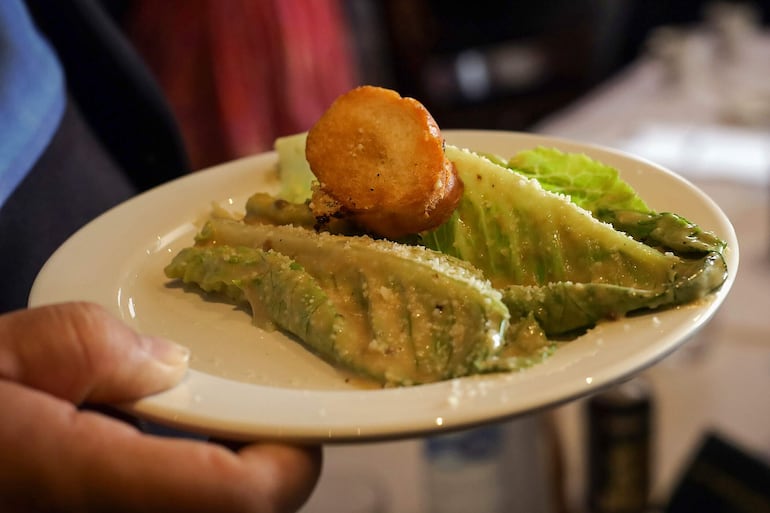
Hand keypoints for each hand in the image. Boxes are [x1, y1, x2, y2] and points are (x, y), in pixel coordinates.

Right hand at [0, 302, 320, 512]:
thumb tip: (167, 365)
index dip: (289, 465)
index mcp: (78, 484)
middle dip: (257, 475)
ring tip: (210, 433)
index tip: (298, 429)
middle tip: (256, 424)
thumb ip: (86, 349)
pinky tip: (154, 454)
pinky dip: (179, 487)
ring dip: (221, 484)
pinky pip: (160, 512)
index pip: (238, 500)